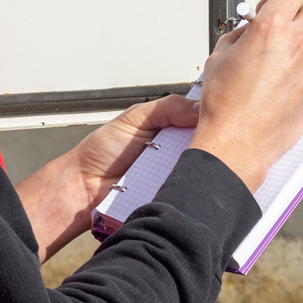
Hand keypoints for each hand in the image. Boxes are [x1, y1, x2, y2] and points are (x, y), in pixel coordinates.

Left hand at [16, 94, 198, 261]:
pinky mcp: (172, 196)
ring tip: (196, 161)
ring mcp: (177, 174)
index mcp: (171, 126)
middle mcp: (178, 150)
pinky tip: (191, 182)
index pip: (200, 118)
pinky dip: (191, 187)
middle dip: (210, 141)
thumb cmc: (103, 150)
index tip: (220, 112)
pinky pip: (189, 191)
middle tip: (207, 139)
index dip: (210, 115)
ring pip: (202, 168)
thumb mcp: (135, 118)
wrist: (83, 187)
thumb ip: (167, 107)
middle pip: (207, 143)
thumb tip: (200, 107)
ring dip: (202, 165)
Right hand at [188, 0, 302, 192]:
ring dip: (302, 41)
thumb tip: (249, 29)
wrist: (237, 141)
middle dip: (295, 16)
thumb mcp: (220, 54)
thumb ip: (241, 33)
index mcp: (272, 27)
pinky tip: (282, 79)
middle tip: (277, 28)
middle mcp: (297, 43)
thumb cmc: (226, 104)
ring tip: (278, 57)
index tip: (274, 4)